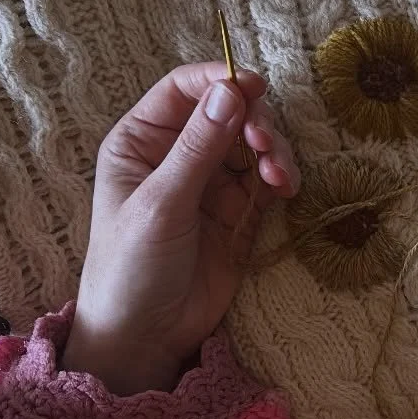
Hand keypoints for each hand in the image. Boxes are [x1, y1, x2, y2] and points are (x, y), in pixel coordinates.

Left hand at [63, 62, 298, 394]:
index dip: (220, 81)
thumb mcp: (161, 203)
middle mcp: (177, 154)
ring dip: (273, 151)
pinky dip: (281, 177)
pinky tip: (285, 189)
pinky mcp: (239, 212)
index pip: (184, 90)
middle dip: (255, 122)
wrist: (146, 336)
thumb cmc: (132, 267)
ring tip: (279, 177)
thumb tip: (231, 90)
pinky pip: (266, 179)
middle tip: (266, 146)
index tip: (254, 88)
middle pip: (228, 112)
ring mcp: (210, 183)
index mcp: (142, 141)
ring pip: (253, 144)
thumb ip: (198, 147)